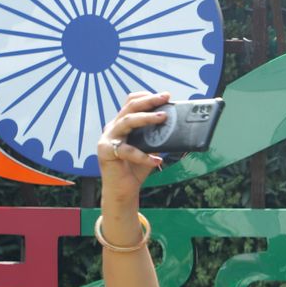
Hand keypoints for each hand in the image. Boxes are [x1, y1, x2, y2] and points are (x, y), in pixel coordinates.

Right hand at [97, 92, 168, 206]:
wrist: (123, 190)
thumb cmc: (136, 169)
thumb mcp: (149, 149)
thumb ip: (158, 138)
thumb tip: (179, 129)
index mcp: (121, 124)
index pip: (130, 103)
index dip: (146, 97)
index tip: (164, 96)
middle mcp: (113, 128)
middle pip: (129, 108)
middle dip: (148, 101)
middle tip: (164, 98)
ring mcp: (107, 139)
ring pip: (127, 122)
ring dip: (146, 118)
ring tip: (162, 118)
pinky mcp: (106, 153)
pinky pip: (127, 150)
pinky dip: (143, 156)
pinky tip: (156, 160)